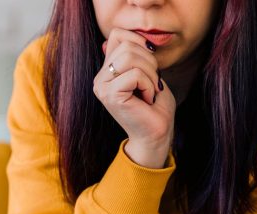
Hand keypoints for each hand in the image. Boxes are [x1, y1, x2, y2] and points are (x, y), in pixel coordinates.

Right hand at [93, 29, 176, 168]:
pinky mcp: (110, 95)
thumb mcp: (147, 71)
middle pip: (127, 45)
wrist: (157, 134)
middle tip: (153, 82)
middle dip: (150, 61)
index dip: (139, 42)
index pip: (117, 34)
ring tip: (150, 90)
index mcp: (106, 70)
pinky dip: (148, 85)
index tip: (150, 64)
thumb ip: (134, 54)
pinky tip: (147, 99)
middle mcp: (99, 78)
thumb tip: (116, 36)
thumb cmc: (155, 106)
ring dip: (150, 73)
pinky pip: (134, 74)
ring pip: (130, 57)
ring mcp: (102, 87)